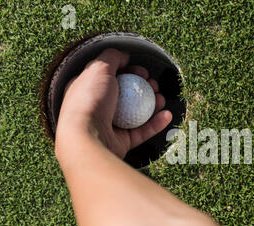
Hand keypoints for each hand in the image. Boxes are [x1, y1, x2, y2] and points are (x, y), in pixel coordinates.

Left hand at [55, 48, 171, 159]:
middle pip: (126, 95)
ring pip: (136, 114)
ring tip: (161, 99)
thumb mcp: (98, 68)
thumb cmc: (88, 101)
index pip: (111, 77)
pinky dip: (156, 123)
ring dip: (152, 105)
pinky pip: (142, 131)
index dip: (129, 72)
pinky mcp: (120, 142)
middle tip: (153, 85)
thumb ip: (112, 57)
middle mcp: (97, 108)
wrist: (87, 137)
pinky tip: (166, 115)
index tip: (142, 72)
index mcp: (87, 90)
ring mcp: (109, 126)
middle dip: (144, 88)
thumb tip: (124, 55)